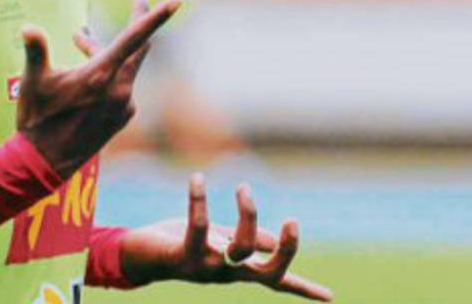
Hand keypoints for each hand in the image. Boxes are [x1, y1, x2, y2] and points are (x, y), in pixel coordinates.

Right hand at [17, 0, 179, 178]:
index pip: (135, 38)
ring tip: (78, 41)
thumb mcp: (33, 82)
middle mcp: (119, 89)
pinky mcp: (124, 116)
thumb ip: (36, 50)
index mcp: (101, 75)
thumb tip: (29, 28)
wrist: (46, 163)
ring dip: (106, 50)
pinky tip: (86, 77)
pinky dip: (109, 73)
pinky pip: (122, 85)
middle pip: (139, 46)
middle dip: (139, 19)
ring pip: (124, 66)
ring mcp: (124, 104)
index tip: (176, 1)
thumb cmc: (38, 119)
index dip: (155, 17)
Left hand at [119, 173, 331, 300]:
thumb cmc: (184, 244)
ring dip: (246, 214)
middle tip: (293, 221)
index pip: (278, 281)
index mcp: (240, 269)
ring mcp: (206, 268)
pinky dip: (198, 201)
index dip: (304, 289)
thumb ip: (247, 242)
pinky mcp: (182, 256)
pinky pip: (197, 229)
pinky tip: (197, 179)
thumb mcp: (220, 241)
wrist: (140, 256)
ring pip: (238, 248)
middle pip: (268, 271)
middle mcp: (227, 272)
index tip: (331, 298)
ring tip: (243, 186)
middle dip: (286, 250)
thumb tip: (271, 243)